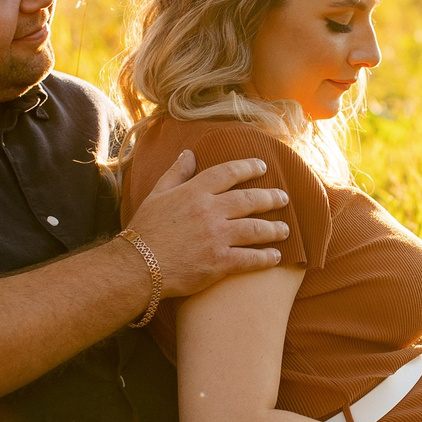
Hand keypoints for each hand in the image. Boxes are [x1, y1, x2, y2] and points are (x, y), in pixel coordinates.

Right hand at [127, 149, 289, 296]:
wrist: (137, 267)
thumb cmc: (144, 231)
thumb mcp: (156, 195)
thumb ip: (176, 174)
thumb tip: (188, 153)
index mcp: (194, 192)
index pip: (229, 173)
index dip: (249, 167)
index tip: (262, 167)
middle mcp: (210, 211)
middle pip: (249, 199)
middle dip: (271, 198)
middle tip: (283, 198)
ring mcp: (217, 237)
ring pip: (256, 228)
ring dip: (274, 229)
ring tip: (285, 229)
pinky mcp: (220, 263)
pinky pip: (250, 258)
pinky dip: (266, 258)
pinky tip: (276, 257)